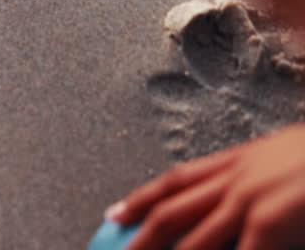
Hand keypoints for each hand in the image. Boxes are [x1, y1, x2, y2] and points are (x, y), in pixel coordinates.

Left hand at [110, 124, 304, 249]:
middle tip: (116, 249)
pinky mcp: (269, 224)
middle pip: (172, 211)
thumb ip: (267, 186)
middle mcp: (238, 179)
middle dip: (140, 236)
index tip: (117, 212)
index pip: (178, 181)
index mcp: (243, 160)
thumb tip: (253, 216)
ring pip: (193, 240)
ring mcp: (250, 202)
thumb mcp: (292, 166)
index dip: (143, 198)